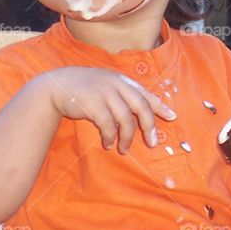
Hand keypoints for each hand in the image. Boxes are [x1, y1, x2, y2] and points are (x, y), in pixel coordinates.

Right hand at [39, 67, 175, 153]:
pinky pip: (108, 125)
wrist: (58, 85)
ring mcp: (105, 93)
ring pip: (125, 119)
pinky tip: (109, 143)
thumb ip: (123, 94)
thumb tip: (141, 113)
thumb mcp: (107, 85)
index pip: (146, 94)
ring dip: (127, 137)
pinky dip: (110, 137)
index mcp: (122, 81)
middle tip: (152, 143)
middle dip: (148, 126)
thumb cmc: (86, 88)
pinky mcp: (93, 104)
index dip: (160, 106)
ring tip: (124, 149)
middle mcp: (117, 85)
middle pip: (140, 106)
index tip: (172, 117)